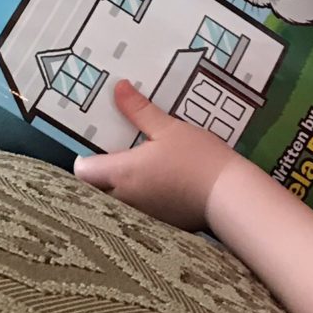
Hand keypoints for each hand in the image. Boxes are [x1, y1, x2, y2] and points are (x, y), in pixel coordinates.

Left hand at [74, 79, 239, 230]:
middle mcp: (125, 199)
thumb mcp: (168, 127)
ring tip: (132, 172)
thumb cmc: (197, 158)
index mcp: (122, 173)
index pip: (83, 172)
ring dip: (116, 192)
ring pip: (115, 205)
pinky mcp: (158, 225)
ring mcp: (141, 216)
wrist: (228, 195)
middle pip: (94, 192)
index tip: (94, 148)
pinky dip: (138, 203)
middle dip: (97, 178)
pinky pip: (136, 215)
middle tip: (111, 158)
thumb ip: (139, 110)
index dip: (84, 160)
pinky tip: (155, 188)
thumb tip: (118, 87)